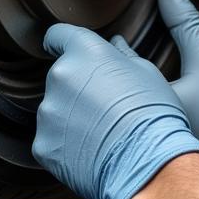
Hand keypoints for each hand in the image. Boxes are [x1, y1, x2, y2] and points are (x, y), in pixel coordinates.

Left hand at [33, 23, 198, 198]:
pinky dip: (67, 143)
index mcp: (86, 52)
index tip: (58, 46)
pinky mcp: (43, 144)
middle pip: (62, 74)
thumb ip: (122, 55)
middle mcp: (61, 76)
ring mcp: (49, 112)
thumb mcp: (147, 73)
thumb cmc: (155, 113)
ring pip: (57, 107)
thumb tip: (114, 44)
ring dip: (73, 114)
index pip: (58, 34)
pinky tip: (93, 150)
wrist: (148, 163)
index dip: (60, 40)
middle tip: (106, 103)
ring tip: (103, 131)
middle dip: (78, 84)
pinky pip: (53, 137)